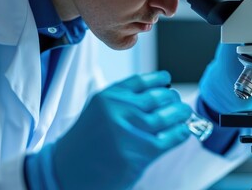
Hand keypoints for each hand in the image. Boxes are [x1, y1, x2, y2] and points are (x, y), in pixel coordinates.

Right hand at [25, 71, 191, 189]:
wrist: (67, 172)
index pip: (143, 81)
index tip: (168, 82)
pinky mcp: (140, 153)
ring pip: (168, 115)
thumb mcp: (99, 111)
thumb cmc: (86, 143)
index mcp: (109, 96)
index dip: (160, 80)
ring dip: (181, 113)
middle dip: (173, 99)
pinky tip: (183, 131)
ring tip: (185, 114)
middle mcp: (119, 109)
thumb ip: (124, 100)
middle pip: (159, 97)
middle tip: (178, 103)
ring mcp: (130, 131)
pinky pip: (170, 137)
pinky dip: (181, 132)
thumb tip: (160, 92)